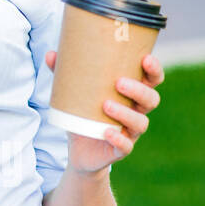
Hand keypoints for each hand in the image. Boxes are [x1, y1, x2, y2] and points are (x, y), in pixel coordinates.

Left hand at [44, 49, 164, 174]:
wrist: (80, 151)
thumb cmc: (83, 114)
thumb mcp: (74, 94)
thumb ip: (65, 74)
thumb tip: (51, 54)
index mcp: (131, 95)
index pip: (151, 81)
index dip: (153, 70)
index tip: (145, 59)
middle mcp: (135, 112)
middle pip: (151, 100)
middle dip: (139, 90)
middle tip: (119, 83)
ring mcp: (130, 133)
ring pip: (140, 123)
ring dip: (126, 113)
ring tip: (106, 105)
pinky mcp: (119, 150)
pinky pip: (126, 146)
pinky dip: (118, 139)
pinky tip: (107, 132)